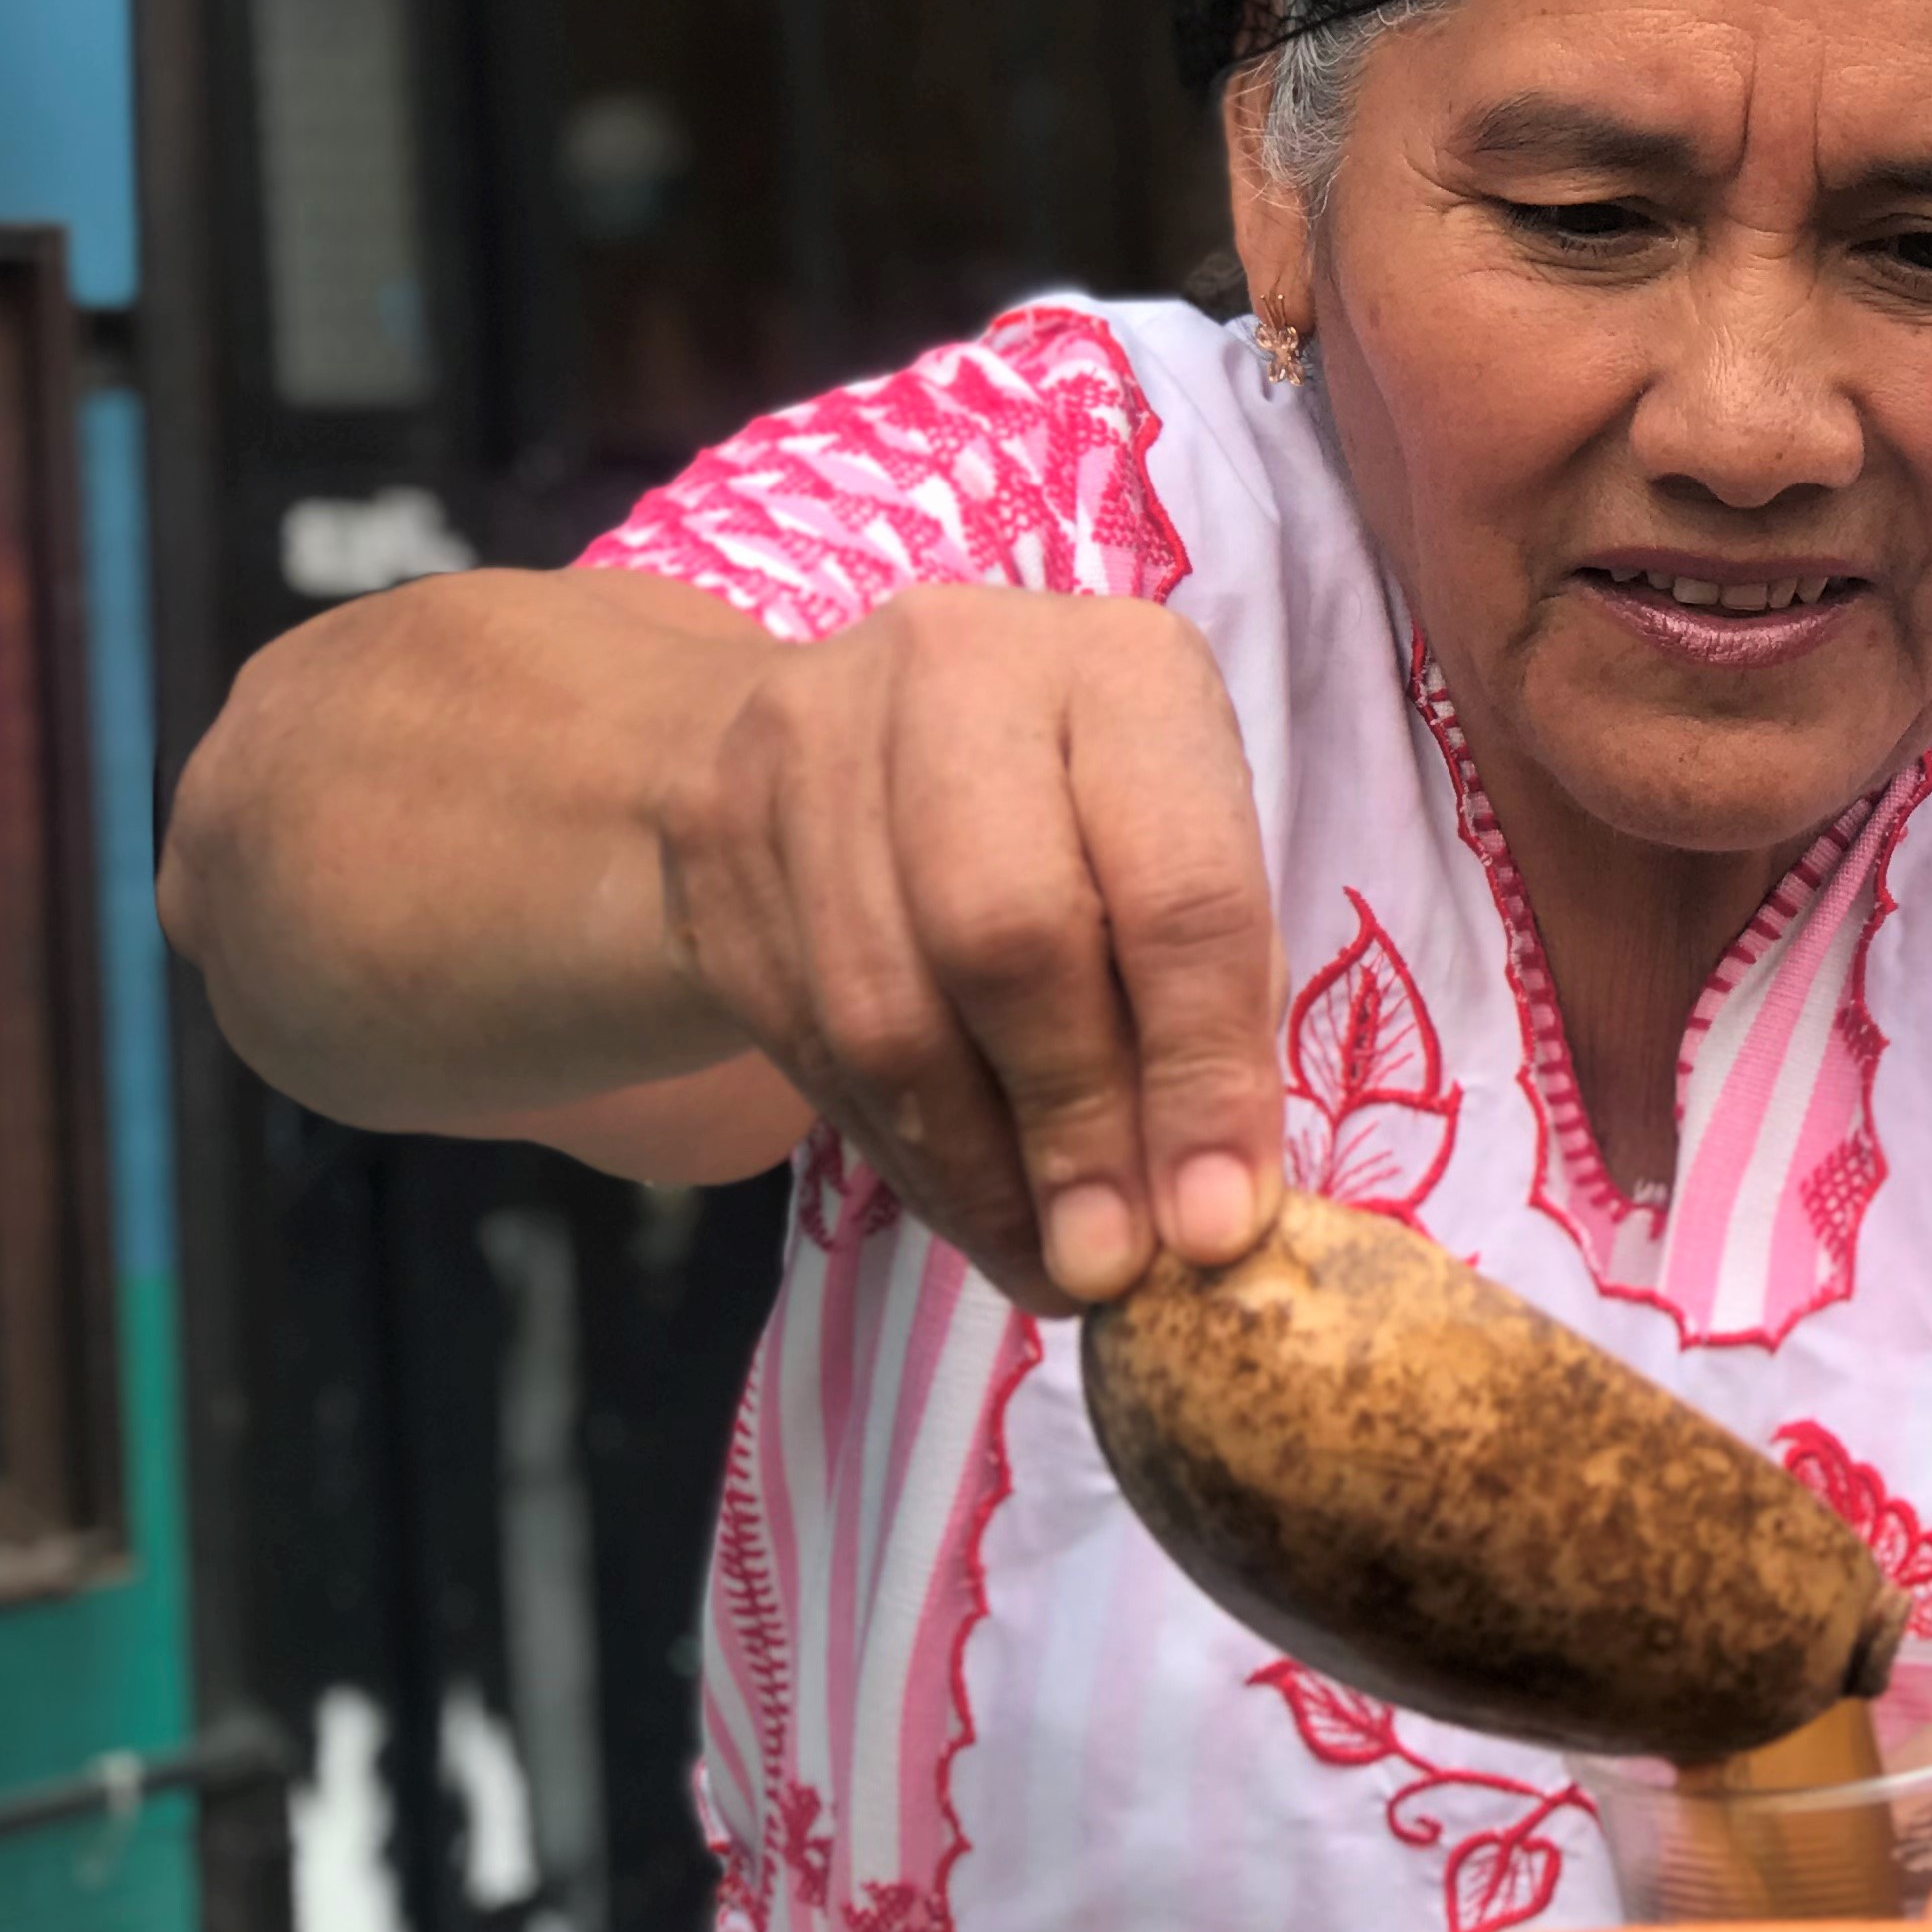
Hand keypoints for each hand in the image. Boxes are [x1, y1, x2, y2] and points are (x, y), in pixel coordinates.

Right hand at [655, 583, 1286, 1313]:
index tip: (1216, 1228)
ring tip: (1048, 1265)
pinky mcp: (715, 832)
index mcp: (1125, 667)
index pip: (1179, 890)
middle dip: (1072, 1130)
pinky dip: (901, 1155)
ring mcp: (812, 743)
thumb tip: (1208, 1221)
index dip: (1200, 1077)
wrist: (841, 740)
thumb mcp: (1180, 859)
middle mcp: (960, 670)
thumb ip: (1211, 1011)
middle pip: (1009, 938)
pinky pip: (806, 1039)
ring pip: (890, 1010)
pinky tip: (965, 1210)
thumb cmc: (1073, 816)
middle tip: (1112, 1263)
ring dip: (978, 1173)